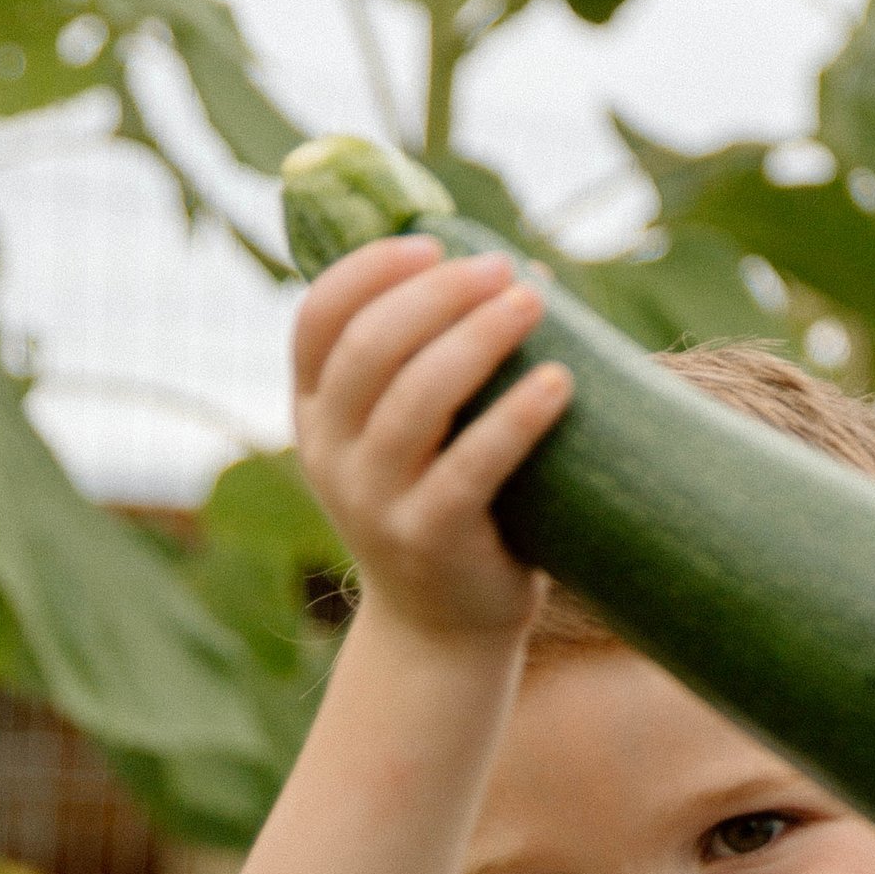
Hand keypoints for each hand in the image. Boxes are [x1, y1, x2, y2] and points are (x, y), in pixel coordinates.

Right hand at [290, 234, 572, 643]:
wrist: (441, 630)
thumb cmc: (443, 506)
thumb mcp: (407, 436)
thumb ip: (424, 363)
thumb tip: (514, 269)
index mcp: (315, 413)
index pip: (316, 318)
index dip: (370, 270)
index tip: (433, 243)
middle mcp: (330, 453)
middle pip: (370, 345)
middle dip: (440, 293)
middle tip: (504, 271)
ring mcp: (372, 500)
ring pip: (416, 397)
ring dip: (480, 338)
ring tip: (534, 303)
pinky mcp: (427, 539)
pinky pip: (472, 466)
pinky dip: (517, 417)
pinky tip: (559, 382)